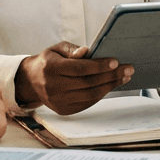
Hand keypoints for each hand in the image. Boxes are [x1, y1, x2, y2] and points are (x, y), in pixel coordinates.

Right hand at [15, 41, 132, 114]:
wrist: (31, 81)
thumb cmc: (48, 61)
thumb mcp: (56, 49)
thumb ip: (72, 50)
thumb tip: (86, 51)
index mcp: (51, 68)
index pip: (79, 68)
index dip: (99, 66)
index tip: (116, 62)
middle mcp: (53, 87)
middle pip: (88, 83)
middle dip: (111, 76)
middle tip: (128, 69)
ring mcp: (58, 101)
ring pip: (90, 95)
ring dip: (110, 86)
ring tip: (124, 77)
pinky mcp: (64, 110)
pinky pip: (87, 103)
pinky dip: (101, 94)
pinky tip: (111, 85)